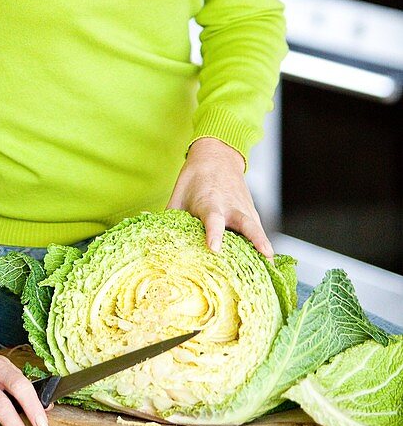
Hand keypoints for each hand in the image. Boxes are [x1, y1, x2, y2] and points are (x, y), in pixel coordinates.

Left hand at [167, 136, 272, 258]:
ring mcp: (245, 210)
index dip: (214, 233)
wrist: (218, 156)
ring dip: (265, 247)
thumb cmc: (195, 178)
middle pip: (246, 224)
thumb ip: (170, 218)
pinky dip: (264, 247)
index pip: (213, 219)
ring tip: (273, 269)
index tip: (215, 247)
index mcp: (210, 202)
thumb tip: (154, 237)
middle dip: (255, 239)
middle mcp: (231, 207)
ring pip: (257, 229)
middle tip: (264, 256)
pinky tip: (269, 267)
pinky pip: (259, 232)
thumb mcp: (179, 195)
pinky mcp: (252, 214)